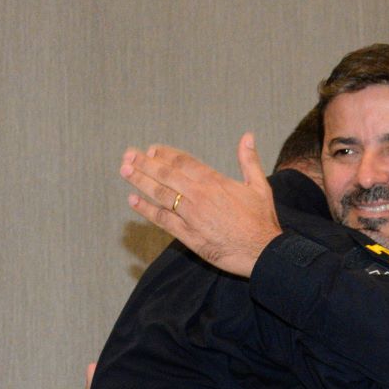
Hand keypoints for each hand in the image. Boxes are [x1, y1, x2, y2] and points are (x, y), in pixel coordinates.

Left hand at [120, 134, 281, 277]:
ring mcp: (191, 215)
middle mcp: (199, 195)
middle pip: (166, 174)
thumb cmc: (262, 221)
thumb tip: (247, 136)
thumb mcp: (259, 186)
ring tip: (124, 170)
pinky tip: (133, 200)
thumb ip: (249, 160)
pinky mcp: (188, 235)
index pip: (183, 162)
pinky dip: (146, 209)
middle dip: (145, 163)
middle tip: (128, 155)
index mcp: (215, 181)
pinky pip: (162, 220)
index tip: (151, 150)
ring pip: (160, 194)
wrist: (263, 252)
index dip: (165, 154)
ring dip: (140, 180)